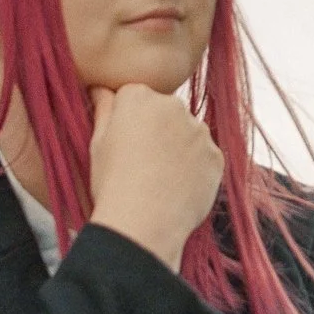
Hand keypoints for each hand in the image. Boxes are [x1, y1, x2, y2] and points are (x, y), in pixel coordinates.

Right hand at [85, 83, 222, 271]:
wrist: (142, 225)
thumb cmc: (112, 184)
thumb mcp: (97, 143)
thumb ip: (103, 110)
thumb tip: (100, 89)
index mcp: (139, 97)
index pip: (134, 97)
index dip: (127, 122)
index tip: (123, 145)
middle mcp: (173, 105)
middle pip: (165, 112)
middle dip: (157, 130)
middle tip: (142, 165)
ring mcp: (199, 131)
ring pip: (187, 134)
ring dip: (178, 149)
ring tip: (160, 180)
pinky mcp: (216, 156)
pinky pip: (205, 157)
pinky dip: (195, 170)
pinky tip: (177, 189)